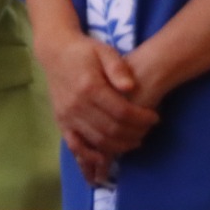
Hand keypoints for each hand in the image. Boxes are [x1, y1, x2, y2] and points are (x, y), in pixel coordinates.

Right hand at [34, 29, 158, 158]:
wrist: (55, 52)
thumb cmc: (84, 52)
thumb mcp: (104, 51)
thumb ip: (118, 68)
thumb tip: (130, 87)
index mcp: (90, 87)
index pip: (122, 112)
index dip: (142, 118)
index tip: (155, 117)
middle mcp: (77, 104)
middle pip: (112, 129)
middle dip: (135, 133)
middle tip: (147, 130)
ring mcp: (67, 115)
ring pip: (98, 140)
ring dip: (120, 146)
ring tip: (135, 140)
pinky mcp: (61, 121)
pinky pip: (75, 145)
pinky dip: (90, 156)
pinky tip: (104, 158)